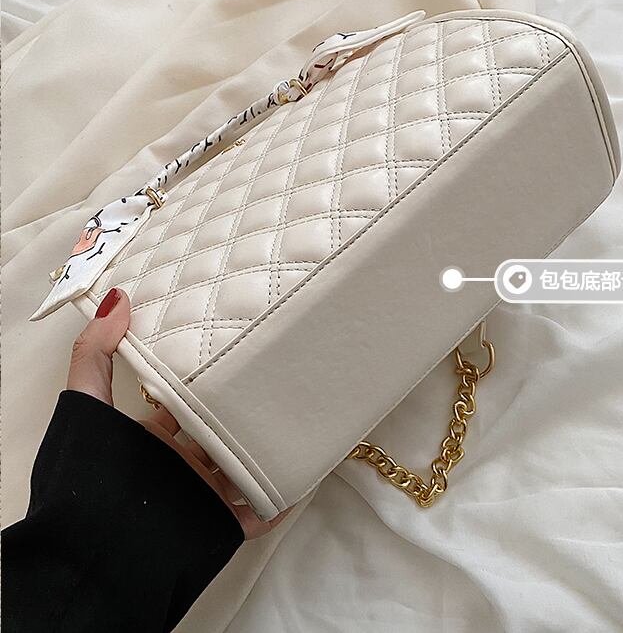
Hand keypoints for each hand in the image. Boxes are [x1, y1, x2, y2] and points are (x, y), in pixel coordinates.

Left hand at [67, 287, 289, 538]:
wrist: (96, 555)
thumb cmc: (87, 478)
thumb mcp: (85, 406)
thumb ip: (94, 354)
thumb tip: (116, 299)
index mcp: (151, 443)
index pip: (183, 407)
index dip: (205, 383)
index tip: (232, 354)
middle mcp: (178, 468)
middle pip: (219, 434)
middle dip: (244, 412)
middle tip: (277, 379)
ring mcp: (200, 497)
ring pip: (244, 469)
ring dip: (269, 450)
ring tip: (301, 418)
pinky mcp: (218, 525)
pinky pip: (259, 510)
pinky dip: (281, 496)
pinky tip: (303, 472)